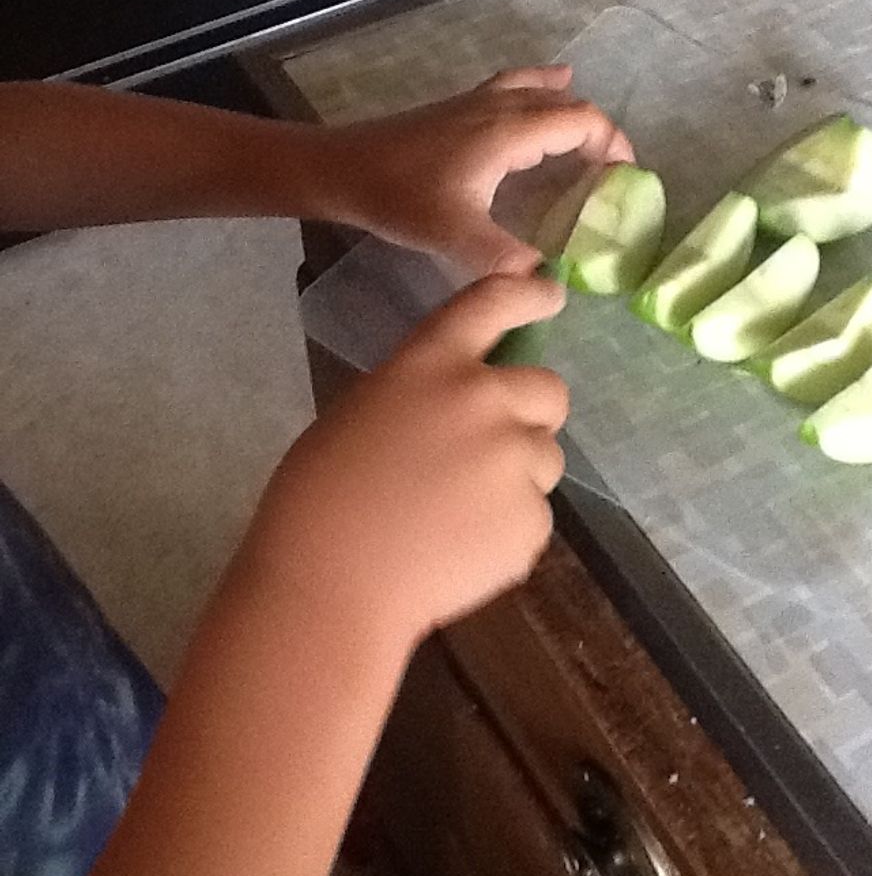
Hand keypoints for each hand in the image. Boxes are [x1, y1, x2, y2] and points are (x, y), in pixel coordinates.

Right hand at [245, 273, 568, 642]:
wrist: (329, 584)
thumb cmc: (318, 495)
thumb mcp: (364, 410)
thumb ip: (424, 393)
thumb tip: (460, 405)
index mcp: (431, 362)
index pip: (494, 302)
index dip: (530, 292)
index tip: (549, 291)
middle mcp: (485, 398)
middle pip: (549, 388)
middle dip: (529, 413)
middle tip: (487, 449)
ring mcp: (514, 460)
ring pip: (546, 455)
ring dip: (518, 473)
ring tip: (459, 511)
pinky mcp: (531, 520)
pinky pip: (536, 513)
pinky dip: (509, 528)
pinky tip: (459, 548)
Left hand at [317, 66, 633, 276]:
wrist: (342, 168)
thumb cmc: (398, 197)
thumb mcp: (451, 233)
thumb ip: (502, 258)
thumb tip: (549, 284)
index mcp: (508, 131)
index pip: (582, 122)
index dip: (613, 146)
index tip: (625, 182)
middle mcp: (500, 107)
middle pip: (568, 105)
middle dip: (598, 135)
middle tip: (610, 178)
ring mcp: (478, 102)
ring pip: (542, 92)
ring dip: (571, 112)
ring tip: (589, 143)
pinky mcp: (460, 107)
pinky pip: (517, 86)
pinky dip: (543, 89)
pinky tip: (549, 86)